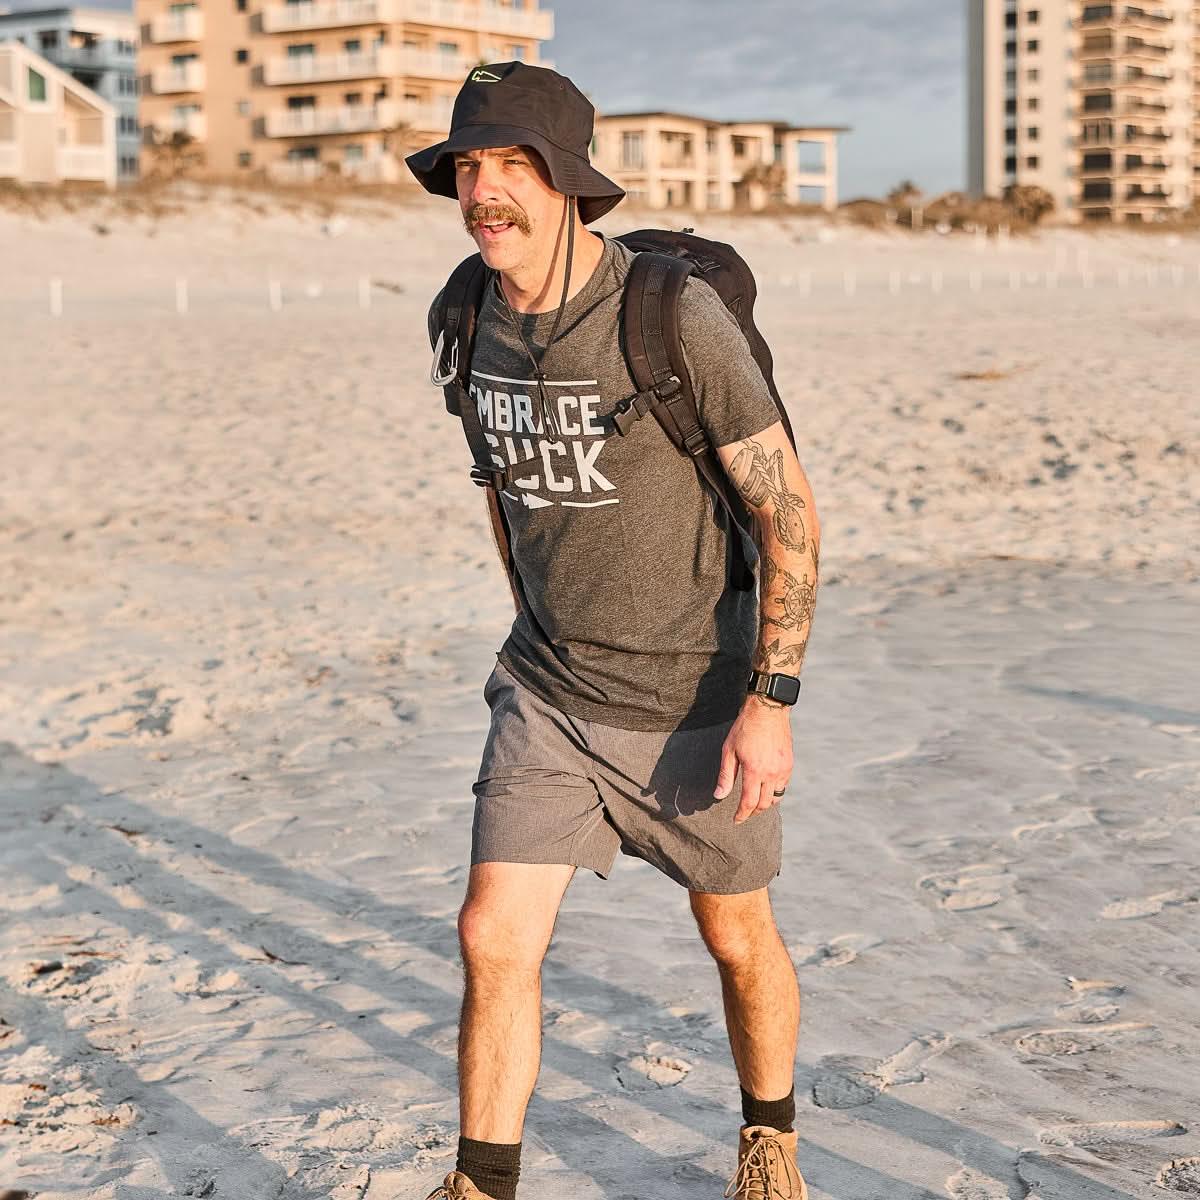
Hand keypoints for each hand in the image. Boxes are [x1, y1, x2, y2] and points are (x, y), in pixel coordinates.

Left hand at [713, 698, 792, 823]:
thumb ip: (726, 776)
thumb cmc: (745, 728)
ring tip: (755, 803)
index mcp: (755, 770)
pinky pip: (783, 786)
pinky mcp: (789, 764)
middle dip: (753, 812)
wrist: (767, 710)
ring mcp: (783, 769)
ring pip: (776, 797)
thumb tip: (719, 795)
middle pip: (764, 804)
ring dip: (765, 804)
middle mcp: (771, 773)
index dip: (742, 815)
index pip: (749, 802)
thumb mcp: (729, 750)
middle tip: (744, 814)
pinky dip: (775, 792)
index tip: (736, 820)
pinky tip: (766, 789)